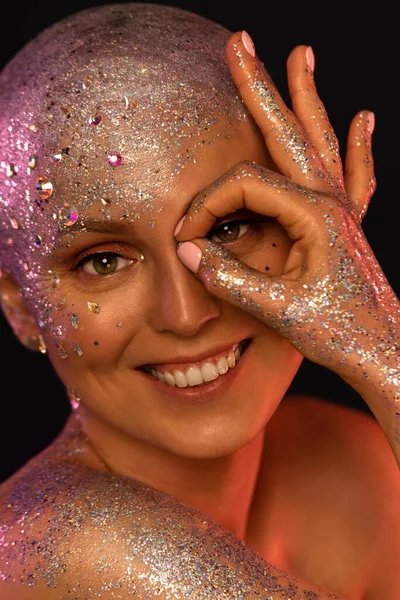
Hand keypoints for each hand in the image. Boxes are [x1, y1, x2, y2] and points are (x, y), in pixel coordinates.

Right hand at [174, 33, 396, 386]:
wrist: (384, 355)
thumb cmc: (338, 335)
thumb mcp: (277, 309)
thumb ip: (228, 276)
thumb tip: (187, 247)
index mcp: (313, 215)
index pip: (243, 187)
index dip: (206, 207)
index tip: (184, 237)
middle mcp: (330, 201)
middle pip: (287, 131)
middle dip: (258, 87)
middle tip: (240, 43)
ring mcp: (342, 210)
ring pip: (320, 141)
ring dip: (306, 99)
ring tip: (302, 55)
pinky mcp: (346, 225)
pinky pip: (352, 174)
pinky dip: (356, 145)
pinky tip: (365, 119)